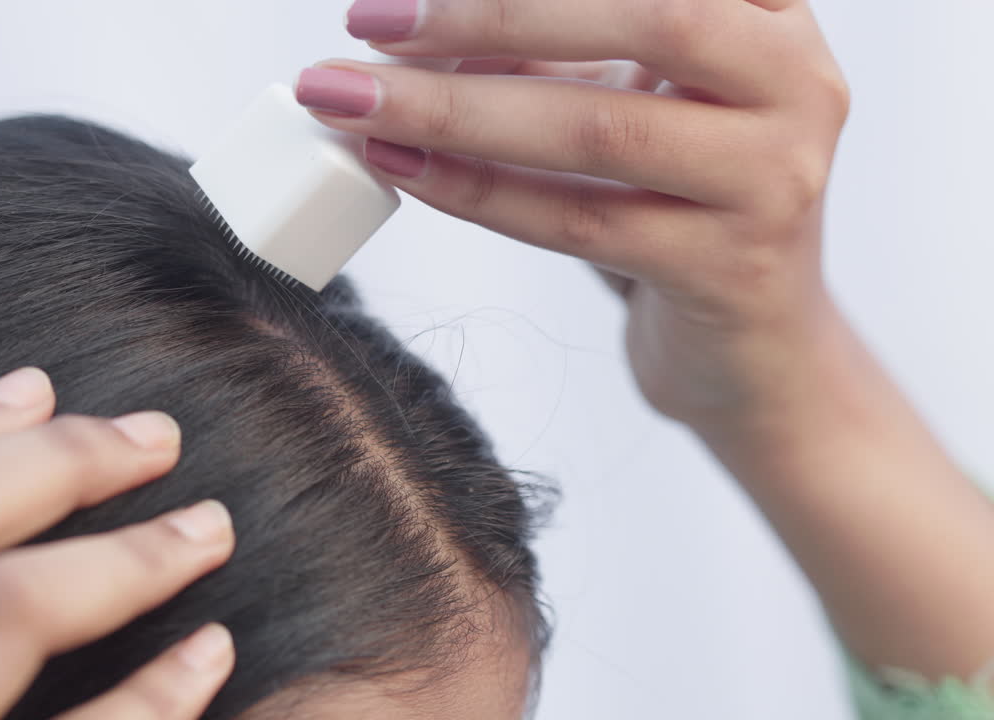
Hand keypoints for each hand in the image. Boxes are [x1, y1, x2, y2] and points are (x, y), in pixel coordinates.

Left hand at [298, 0, 849, 424]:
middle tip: (367, 21)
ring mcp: (773, 180)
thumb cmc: (679, 197)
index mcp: (773, 14)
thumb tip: (411, 18)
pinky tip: (404, 169)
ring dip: (456, 112)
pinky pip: (581, 223)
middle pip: (646, 18)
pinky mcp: (729, 269)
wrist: (752, 344)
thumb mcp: (630, 96)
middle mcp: (798, 83)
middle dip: (485, 13)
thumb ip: (546, 48)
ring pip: (600, 130)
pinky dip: (479, 192)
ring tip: (353, 103)